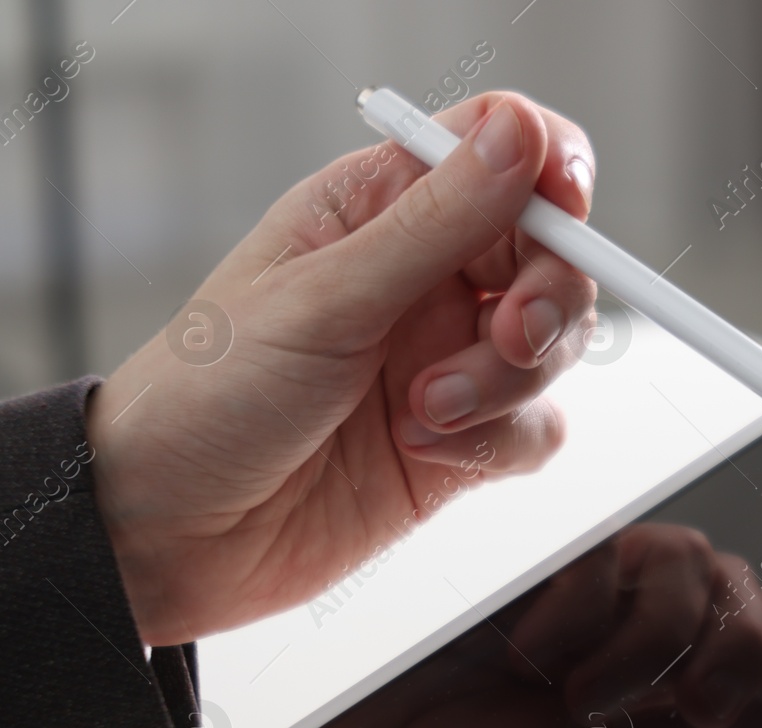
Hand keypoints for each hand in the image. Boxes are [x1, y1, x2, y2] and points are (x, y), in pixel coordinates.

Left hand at [85, 92, 597, 644]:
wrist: (173, 534)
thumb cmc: (208, 398)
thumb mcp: (324, 298)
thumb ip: (436, 222)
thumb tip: (519, 135)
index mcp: (379, 211)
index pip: (498, 154)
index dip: (548, 173)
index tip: (566, 214)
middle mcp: (423, 279)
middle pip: (549, 257)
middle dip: (544, 300)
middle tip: (508, 336)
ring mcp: (447, 360)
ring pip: (553, 346)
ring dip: (506, 381)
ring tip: (424, 411)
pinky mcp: (463, 439)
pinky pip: (537, 427)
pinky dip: (500, 441)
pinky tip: (427, 450)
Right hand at [506, 523, 761, 727]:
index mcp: (680, 695)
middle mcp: (649, 640)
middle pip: (742, 588)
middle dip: (732, 644)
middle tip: (688, 703)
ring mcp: (598, 601)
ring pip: (687, 560)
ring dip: (648, 635)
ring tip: (583, 697)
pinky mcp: (546, 566)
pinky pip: (606, 554)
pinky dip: (579, 611)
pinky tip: (532, 659)